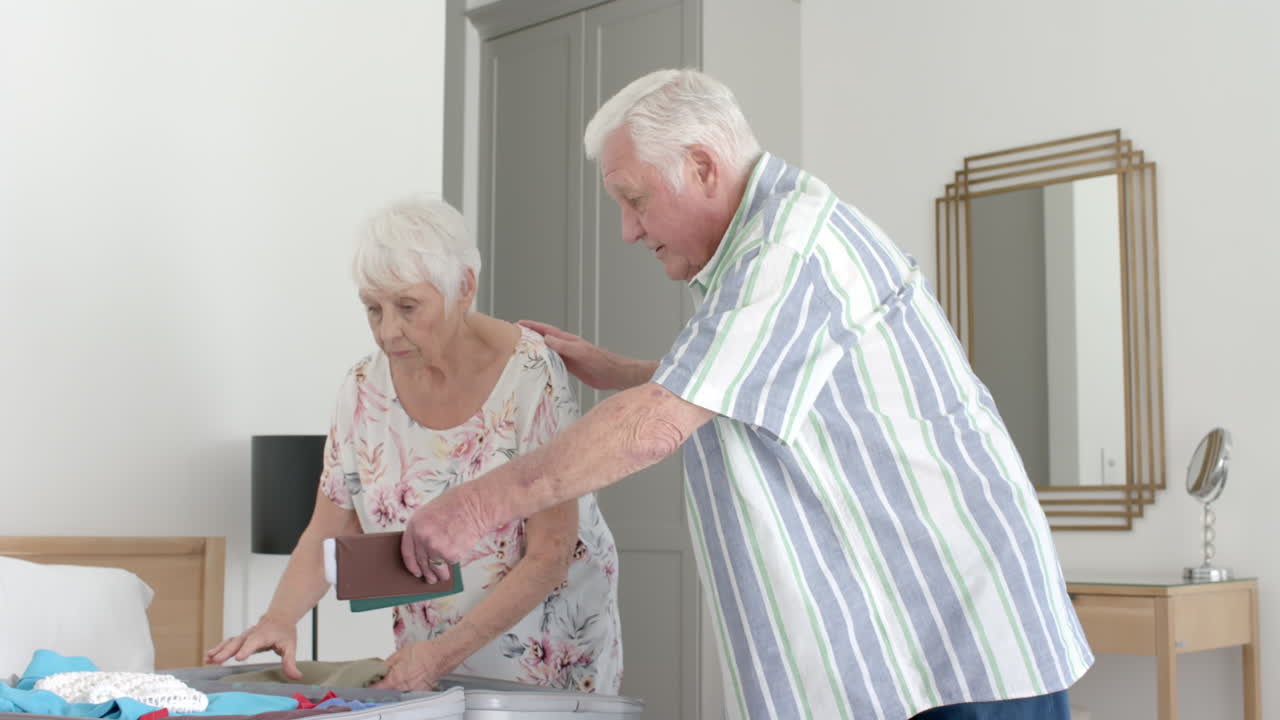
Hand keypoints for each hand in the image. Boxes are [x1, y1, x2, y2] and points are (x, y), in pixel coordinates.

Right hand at [204, 616, 301, 680]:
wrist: (280, 617)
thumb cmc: (285, 632)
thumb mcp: (291, 646)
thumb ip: (290, 661)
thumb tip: (296, 677)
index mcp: (265, 635)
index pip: (255, 642)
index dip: (247, 649)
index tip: (239, 657)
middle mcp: (252, 634)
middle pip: (238, 642)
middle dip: (227, 651)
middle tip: (217, 660)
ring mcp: (245, 636)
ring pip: (231, 641)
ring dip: (219, 649)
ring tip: (209, 658)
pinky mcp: (240, 638)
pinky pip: (228, 643)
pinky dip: (218, 648)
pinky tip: (209, 657)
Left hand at [370, 640, 452, 690]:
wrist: (440, 655)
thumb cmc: (423, 652)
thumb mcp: (399, 654)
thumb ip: (386, 664)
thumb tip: (379, 669)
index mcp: (394, 679)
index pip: (376, 689)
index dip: (368, 688)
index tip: (365, 686)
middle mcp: (402, 688)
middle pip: (386, 693)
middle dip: (381, 688)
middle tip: (380, 681)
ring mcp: (411, 691)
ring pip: (397, 693)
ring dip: (393, 689)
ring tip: (397, 679)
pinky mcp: (420, 692)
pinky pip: (408, 693)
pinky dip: (405, 688)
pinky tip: (408, 680)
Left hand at [402, 483, 493, 582]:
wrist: (477, 504)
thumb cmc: (459, 503)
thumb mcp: (432, 512)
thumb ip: (425, 529)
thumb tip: (424, 548)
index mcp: (415, 525)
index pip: (407, 551)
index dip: (411, 564)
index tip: (415, 571)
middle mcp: (422, 537)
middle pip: (421, 562)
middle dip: (426, 573)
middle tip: (430, 578)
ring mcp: (435, 547)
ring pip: (435, 568)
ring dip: (439, 575)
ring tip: (443, 577)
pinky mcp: (450, 554)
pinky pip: (451, 562)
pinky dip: (454, 561)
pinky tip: (458, 555)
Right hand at [518, 320, 646, 389]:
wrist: (615, 374)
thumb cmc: (602, 361)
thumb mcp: (581, 352)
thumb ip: (564, 346)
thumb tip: (546, 339)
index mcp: (568, 340)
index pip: (546, 330)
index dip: (532, 326)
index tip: (518, 323)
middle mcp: (566, 347)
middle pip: (544, 340)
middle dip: (530, 337)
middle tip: (514, 338)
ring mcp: (568, 357)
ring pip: (547, 352)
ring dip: (535, 352)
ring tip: (521, 353)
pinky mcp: (572, 368)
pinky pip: (553, 364)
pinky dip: (544, 364)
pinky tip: (537, 369)